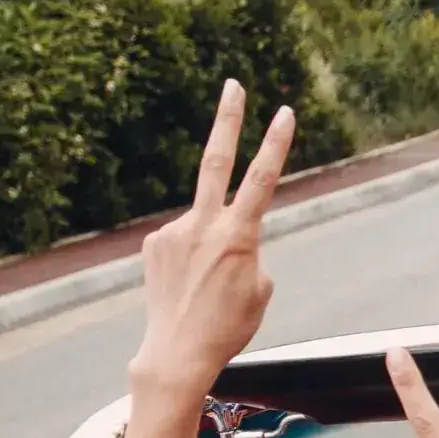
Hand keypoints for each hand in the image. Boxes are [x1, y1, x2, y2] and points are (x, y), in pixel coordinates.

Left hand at [126, 81, 293, 406]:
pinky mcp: (153, 243)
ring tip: (205, 286)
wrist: (176, 352)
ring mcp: (174, 232)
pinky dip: (190, 258)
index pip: (263, 179)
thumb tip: (232, 236)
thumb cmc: (228, 326)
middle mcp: (204, 225)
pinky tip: (187, 285)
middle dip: (227, 120)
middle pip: (216, 159)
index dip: (275, 143)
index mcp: (239, 236)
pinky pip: (181, 240)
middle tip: (233, 85)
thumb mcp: (260, 289)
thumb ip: (251, 251)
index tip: (284, 111)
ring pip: (203, 223)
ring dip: (210, 245)